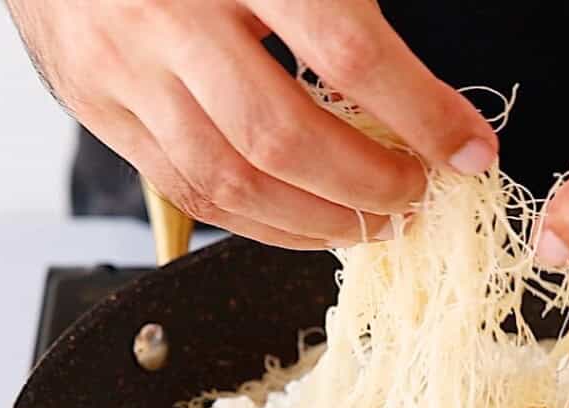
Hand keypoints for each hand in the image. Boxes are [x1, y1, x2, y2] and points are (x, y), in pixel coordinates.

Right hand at [6, 0, 496, 247]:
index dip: (419, 113)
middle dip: (368, 184)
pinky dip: (265, 224)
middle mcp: (168, 14)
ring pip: (234, 183)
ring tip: (374, 221)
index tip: (468, 149)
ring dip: (320, 222)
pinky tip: (310, 223)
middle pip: (283, 137)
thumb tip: (423, 101)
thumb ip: (339, 7)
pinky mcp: (101, 109)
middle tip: (416, 196)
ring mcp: (123, 68)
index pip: (345, 47)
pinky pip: (193, 196)